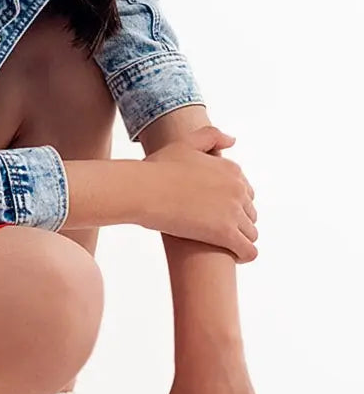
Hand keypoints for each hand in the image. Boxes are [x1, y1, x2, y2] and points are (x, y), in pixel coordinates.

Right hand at [140, 125, 257, 262]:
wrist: (143, 190)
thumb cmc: (157, 168)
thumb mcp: (186, 143)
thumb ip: (212, 137)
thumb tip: (232, 141)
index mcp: (231, 169)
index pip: (245, 192)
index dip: (231, 203)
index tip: (215, 211)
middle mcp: (237, 189)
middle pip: (250, 213)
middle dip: (237, 222)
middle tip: (215, 230)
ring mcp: (233, 211)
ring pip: (251, 233)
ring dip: (240, 240)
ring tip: (222, 246)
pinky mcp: (225, 233)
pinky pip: (249, 251)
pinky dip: (244, 255)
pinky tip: (231, 257)